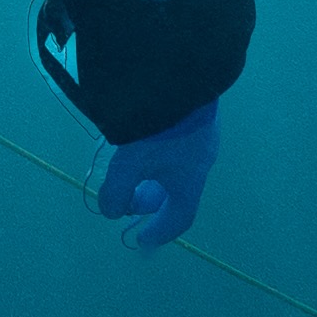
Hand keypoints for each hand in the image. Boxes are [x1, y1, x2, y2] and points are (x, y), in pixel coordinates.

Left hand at [97, 101, 219, 252]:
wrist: (176, 78)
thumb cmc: (155, 130)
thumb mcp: (127, 166)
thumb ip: (116, 193)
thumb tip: (112, 211)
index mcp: (190, 181)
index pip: (180, 217)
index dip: (161, 231)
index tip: (143, 238)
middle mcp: (202, 162)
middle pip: (179, 191)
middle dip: (154, 200)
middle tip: (131, 200)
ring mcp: (204, 136)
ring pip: (180, 167)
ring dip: (158, 176)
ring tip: (135, 170)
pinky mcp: (199, 114)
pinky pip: (181, 147)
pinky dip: (164, 156)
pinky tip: (148, 142)